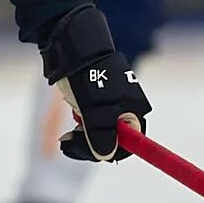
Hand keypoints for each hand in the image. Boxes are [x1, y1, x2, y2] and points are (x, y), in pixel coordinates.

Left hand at [40, 5, 150, 161]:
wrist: (70, 48)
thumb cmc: (84, 76)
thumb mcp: (92, 109)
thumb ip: (101, 133)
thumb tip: (106, 155)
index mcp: (134, 110)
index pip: (130, 145)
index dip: (108, 152)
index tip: (87, 149)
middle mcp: (128, 108)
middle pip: (113, 141)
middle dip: (90, 141)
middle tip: (69, 135)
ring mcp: (114, 103)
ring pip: (99, 131)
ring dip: (83, 130)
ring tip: (74, 112)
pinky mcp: (101, 99)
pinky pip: (93, 119)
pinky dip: (82, 119)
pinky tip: (73, 106)